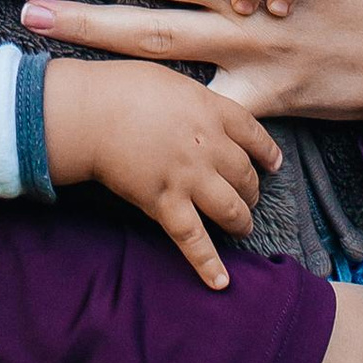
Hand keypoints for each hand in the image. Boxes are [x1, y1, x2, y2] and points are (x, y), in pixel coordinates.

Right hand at [41, 58, 280, 289]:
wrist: (89, 113)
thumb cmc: (121, 88)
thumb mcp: (172, 80)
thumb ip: (196, 101)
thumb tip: (204, 111)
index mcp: (211, 110)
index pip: (253, 135)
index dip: (266, 152)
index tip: (273, 164)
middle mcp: (208, 146)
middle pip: (245, 175)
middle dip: (251, 190)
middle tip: (248, 197)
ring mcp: (189, 177)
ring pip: (231, 209)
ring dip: (241, 221)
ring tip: (242, 228)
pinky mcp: (166, 204)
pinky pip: (194, 239)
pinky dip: (208, 263)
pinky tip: (221, 282)